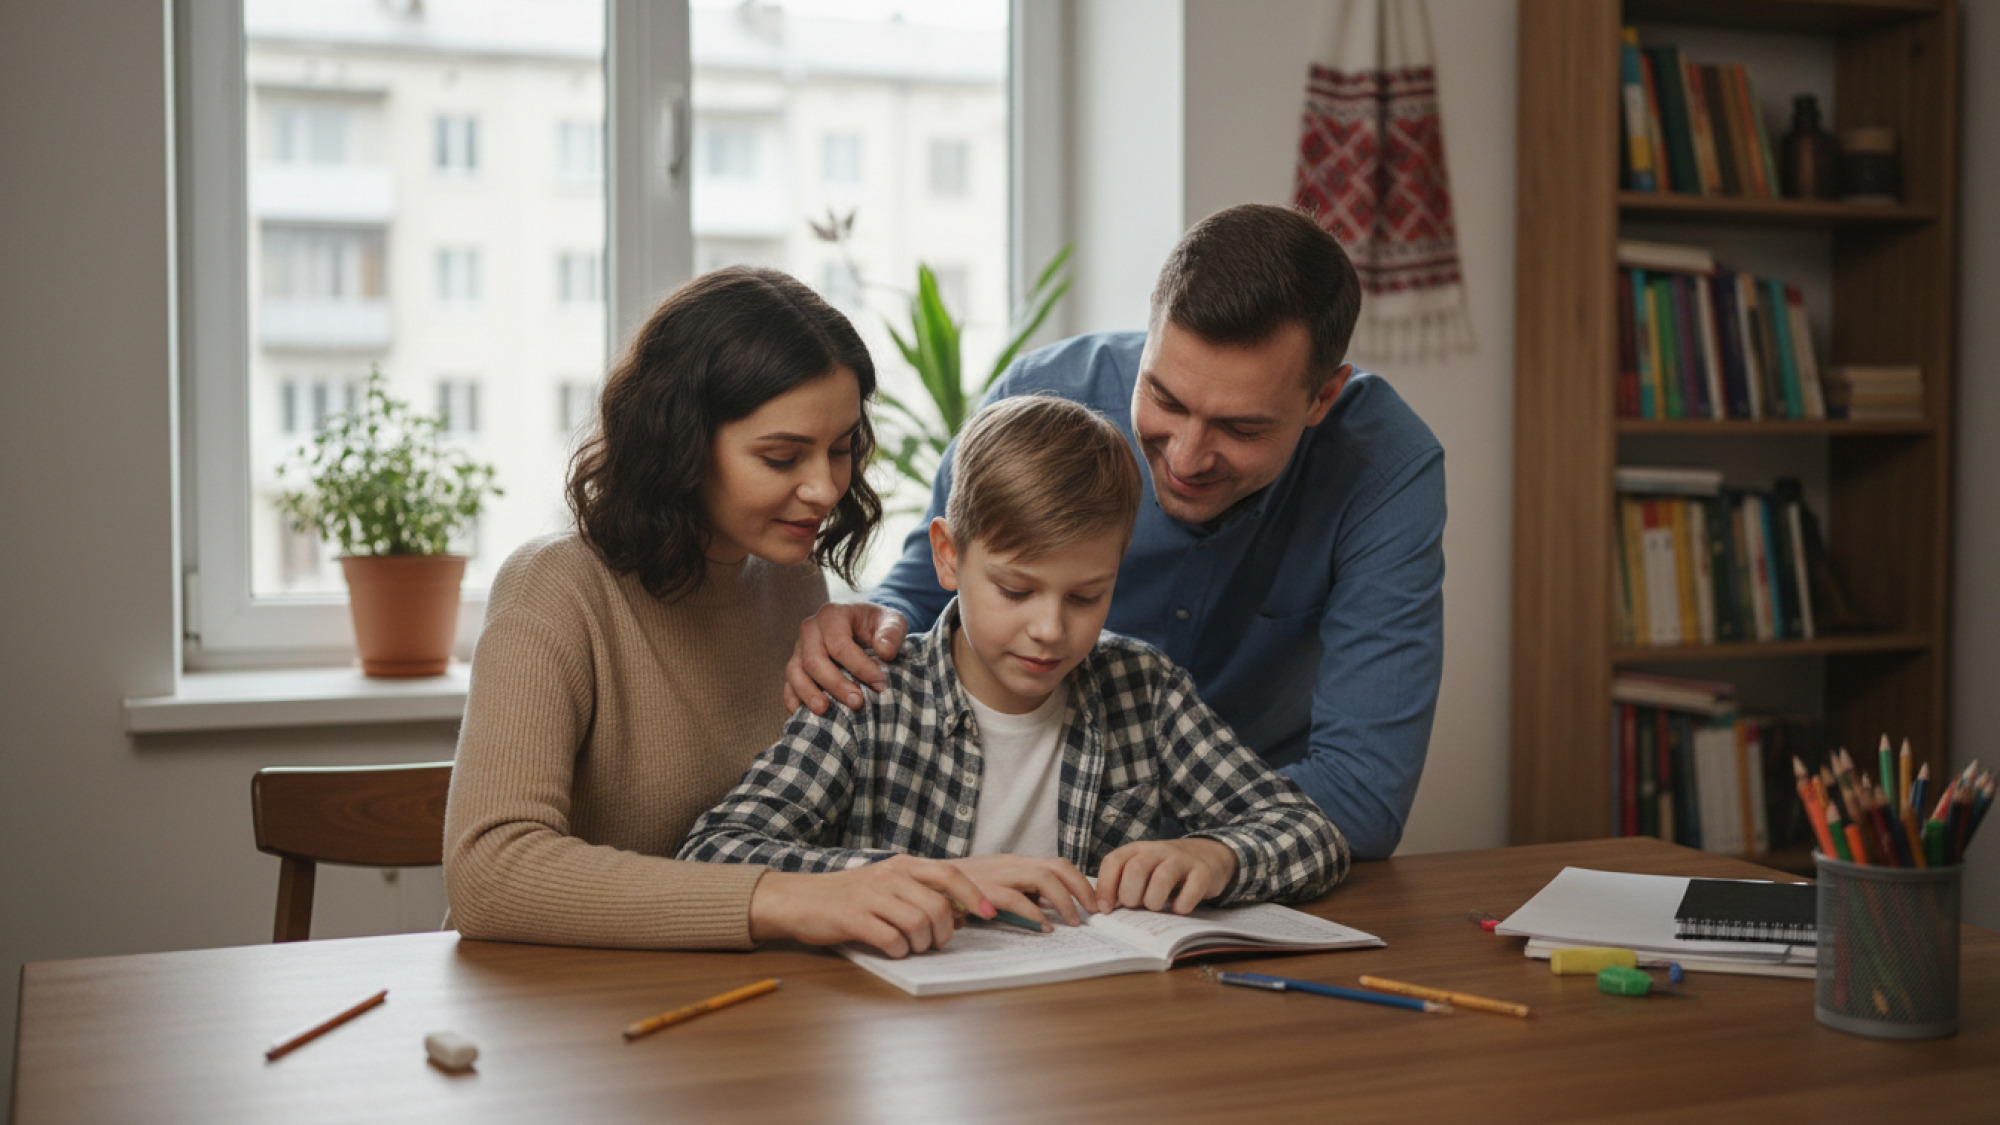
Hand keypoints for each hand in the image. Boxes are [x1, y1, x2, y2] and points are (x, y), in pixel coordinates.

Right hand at [746, 854, 991, 957]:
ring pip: (918, 924)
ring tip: (909, 946)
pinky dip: (898, 951)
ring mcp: (872, 896)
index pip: (949, 875)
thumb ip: (918, 892)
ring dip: (920, 944)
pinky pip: (892, 940)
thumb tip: (957, 913)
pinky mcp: (854, 918)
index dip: (974, 895)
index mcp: (902, 865)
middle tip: (934, 943)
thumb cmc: (847, 897)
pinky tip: (890, 949)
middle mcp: (890, 876)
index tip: (989, 913)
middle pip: (938, 907)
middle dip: (943, 932)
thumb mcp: (886, 885)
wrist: (798, 899)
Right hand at [783, 602, 908, 713]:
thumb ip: (892, 632)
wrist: (863, 627)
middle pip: (814, 659)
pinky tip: (804, 714)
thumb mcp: (893, 621)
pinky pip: (788, 685)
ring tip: (824, 710)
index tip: (880, 684)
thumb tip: (884, 652)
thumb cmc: (877, 626)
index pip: (839, 644)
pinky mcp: (795, 667)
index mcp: (833, 615)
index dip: (859, 666)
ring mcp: (799, 649)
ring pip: (795, 672)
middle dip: (835, 684)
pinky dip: (793, 700)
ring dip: (809, 694)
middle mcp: (810, 630)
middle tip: (858, 702)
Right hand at [942, 854, 1098, 927]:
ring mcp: (997, 874)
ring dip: (1063, 900)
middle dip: (1081, 888)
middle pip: (1057, 866)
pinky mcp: (982, 890)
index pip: (1057, 864)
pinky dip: (1033, 912)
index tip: (1094, 903)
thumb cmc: (957, 890)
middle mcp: (1009, 864)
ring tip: (1073, 921)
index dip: (1080, 882)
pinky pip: (1014, 897)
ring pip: (1042, 877)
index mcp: (1014, 863)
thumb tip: (1050, 907)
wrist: (919, 881)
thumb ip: (1020, 893)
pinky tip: (1042, 927)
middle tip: (1094, 911)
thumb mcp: (994, 888)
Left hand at [1094, 838, 1239, 914]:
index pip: (1113, 862)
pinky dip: (1182, 905)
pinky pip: (1191, 890)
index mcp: (1137, 849)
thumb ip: (1121, 884)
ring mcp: (1182, 859)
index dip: (1105, 888)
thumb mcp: (1141, 869)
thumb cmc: (1165, 869)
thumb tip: (1101, 908)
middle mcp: (1157, 850)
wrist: (1208, 854)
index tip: (1105, 909)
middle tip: (1136, 906)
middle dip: (1130, 895)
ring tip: (1155, 906)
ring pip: (1161, 878)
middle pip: (1135, 870)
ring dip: (1154, 900)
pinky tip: (1179, 908)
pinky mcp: (1203, 872)